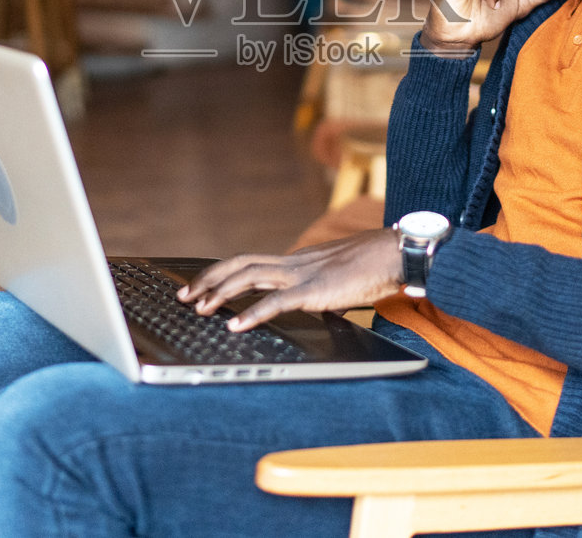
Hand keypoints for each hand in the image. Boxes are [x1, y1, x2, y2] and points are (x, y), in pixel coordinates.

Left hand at [176, 230, 403, 332]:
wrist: (397, 255)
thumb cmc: (374, 268)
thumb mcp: (338, 282)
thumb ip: (320, 292)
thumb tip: (316, 307)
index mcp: (297, 261)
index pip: (250, 262)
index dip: (222, 274)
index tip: (201, 287)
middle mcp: (293, 262)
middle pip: (239, 264)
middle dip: (208, 279)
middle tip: (184, 296)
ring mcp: (302, 273)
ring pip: (248, 275)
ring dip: (219, 292)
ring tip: (199, 308)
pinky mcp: (314, 289)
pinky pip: (275, 301)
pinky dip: (252, 313)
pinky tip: (235, 326)